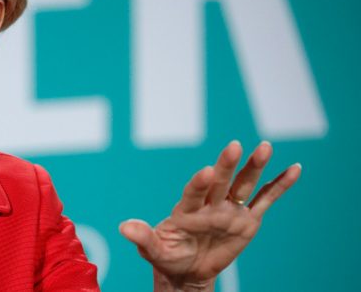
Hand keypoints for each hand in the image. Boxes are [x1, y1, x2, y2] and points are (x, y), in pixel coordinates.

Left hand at [119, 141, 300, 288]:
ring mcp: (230, 209)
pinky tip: (293, 168)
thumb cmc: (167, 257)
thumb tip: (124, 227)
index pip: (193, 193)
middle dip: (226, 164)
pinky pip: (266, 199)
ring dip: (255, 166)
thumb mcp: (153, 250)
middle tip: (234, 146)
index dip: (198, 183)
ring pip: (244, 184)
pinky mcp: (247, 219)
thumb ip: (142, 237)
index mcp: (186, 210)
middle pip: (220, 181)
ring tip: (265, 146)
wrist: (187, 271)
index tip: (204, 172)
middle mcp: (210, 204)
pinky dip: (279, 185)